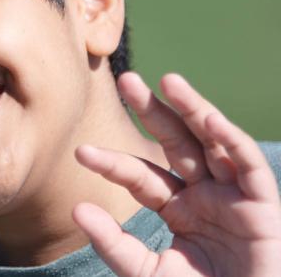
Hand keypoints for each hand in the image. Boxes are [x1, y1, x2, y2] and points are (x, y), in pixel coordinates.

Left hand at [72, 72, 280, 276]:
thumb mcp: (146, 271)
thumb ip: (114, 243)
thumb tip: (76, 209)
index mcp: (175, 207)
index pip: (139, 175)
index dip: (112, 162)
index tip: (81, 152)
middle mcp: (202, 193)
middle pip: (176, 142)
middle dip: (153, 110)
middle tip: (126, 80)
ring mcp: (232, 195)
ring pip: (212, 142)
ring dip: (193, 109)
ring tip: (168, 80)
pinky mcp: (262, 204)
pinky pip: (248, 165)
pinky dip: (231, 141)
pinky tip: (208, 119)